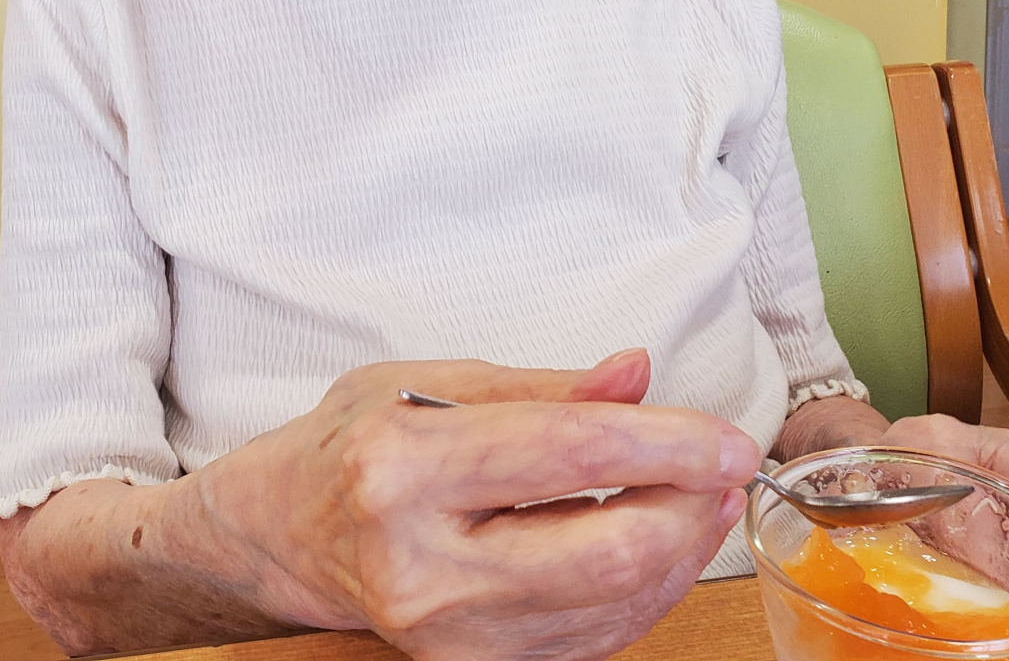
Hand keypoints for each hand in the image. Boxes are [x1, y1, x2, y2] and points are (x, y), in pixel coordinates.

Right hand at [196, 347, 759, 660]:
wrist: (281, 534)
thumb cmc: (351, 446)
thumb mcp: (430, 381)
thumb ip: (545, 387)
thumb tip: (637, 374)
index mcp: (403, 466)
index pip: (569, 453)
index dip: (668, 444)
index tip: (727, 437)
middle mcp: (420, 560)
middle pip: (605, 552)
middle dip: (687, 508)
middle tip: (721, 468)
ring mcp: (444, 631)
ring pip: (609, 606)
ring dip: (677, 552)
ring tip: (699, 500)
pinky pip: (587, 639)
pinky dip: (639, 593)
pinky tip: (655, 545)